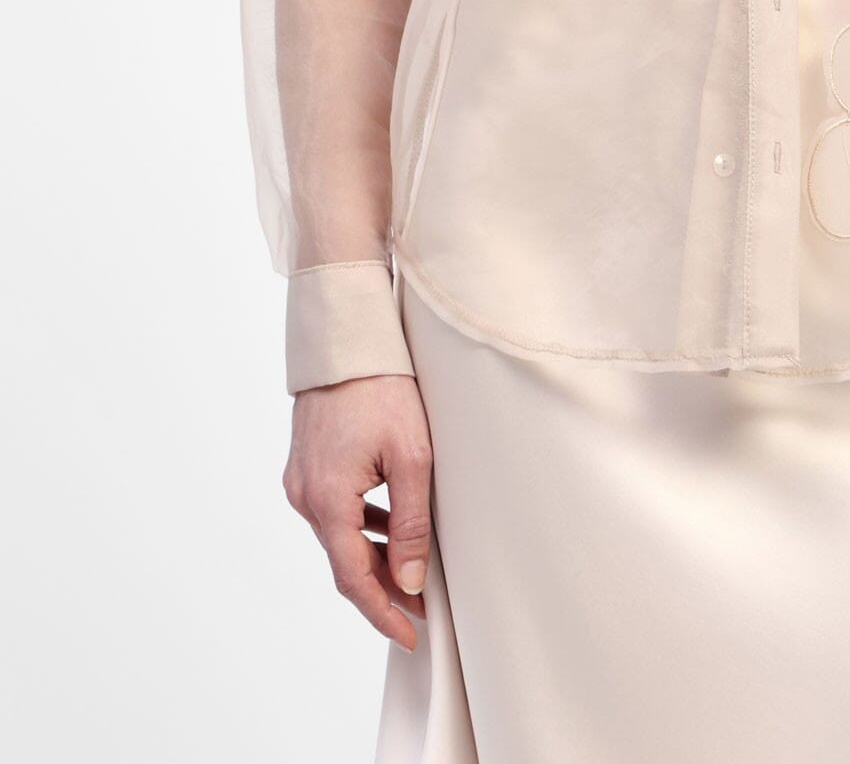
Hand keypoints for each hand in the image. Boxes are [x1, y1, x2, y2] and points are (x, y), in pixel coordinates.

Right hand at [282, 375, 433, 651]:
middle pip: (344, 561)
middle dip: (382, 589)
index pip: (353, 579)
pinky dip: (362, 528)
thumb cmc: (382, 388)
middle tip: (422, 608)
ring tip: (414, 571)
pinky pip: (334, 511)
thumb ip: (410, 523)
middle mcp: (304, 496)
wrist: (347, 339)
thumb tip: (409, 580)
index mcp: (326, 501)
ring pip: (339, 537)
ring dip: (374, 557)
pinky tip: (391, 526)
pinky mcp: (307, 466)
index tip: (409, 635)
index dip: (382, 612)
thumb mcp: (410, 456)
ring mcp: (301, 481)